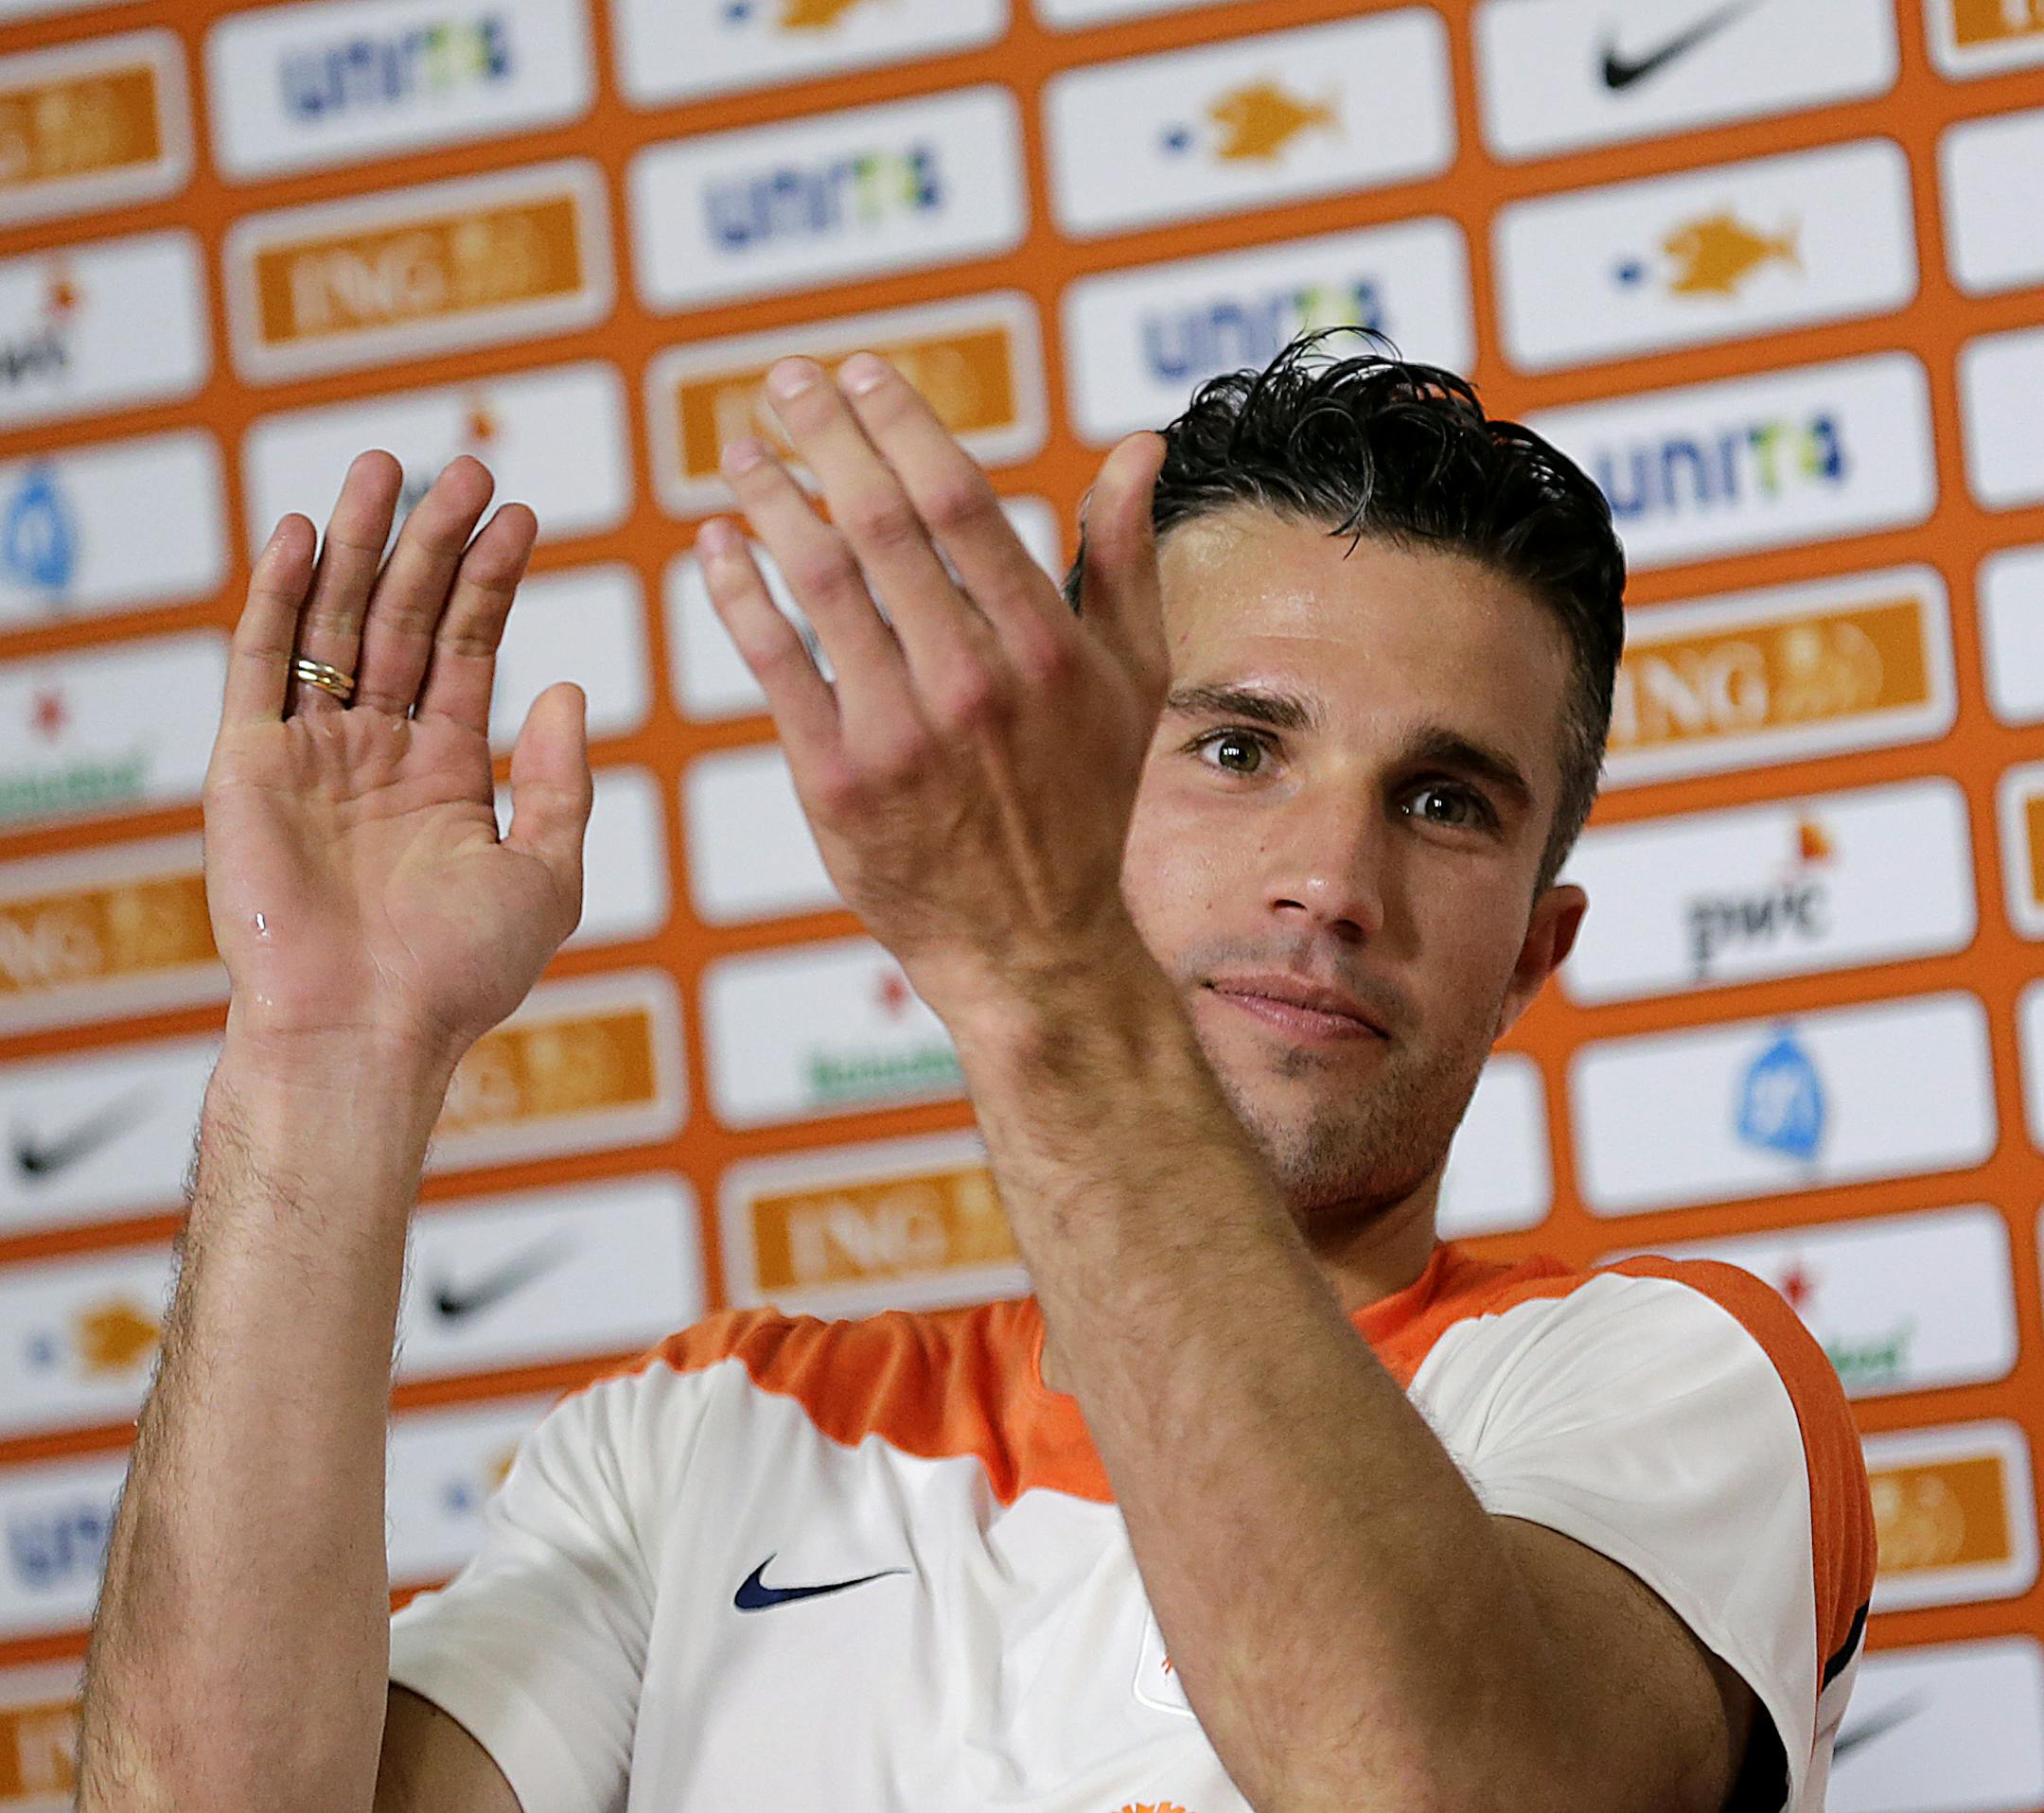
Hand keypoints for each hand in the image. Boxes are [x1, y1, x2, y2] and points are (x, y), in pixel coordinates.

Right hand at [202, 452, 592, 1063]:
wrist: (368, 1030)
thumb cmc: (462, 974)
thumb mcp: (549, 873)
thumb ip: (560, 780)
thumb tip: (564, 684)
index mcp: (446, 774)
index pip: (470, 651)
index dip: (495, 582)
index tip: (525, 516)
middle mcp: (377, 753)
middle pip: (405, 619)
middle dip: (435, 543)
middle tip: (467, 466)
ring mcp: (311, 754)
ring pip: (332, 622)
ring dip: (360, 544)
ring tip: (389, 466)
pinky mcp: (247, 766)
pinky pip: (257, 665)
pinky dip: (274, 596)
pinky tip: (303, 533)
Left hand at [698, 352, 1167, 1013]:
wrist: (1033, 939)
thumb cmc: (1084, 803)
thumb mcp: (1133, 681)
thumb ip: (1122, 558)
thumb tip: (1136, 447)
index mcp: (1044, 645)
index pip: (959, 500)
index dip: (900, 423)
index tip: (860, 374)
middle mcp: (973, 682)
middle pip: (881, 523)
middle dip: (823, 436)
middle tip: (784, 382)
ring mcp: (902, 733)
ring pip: (819, 583)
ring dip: (771, 501)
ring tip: (740, 450)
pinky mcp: (839, 782)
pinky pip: (774, 664)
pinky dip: (738, 593)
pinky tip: (716, 544)